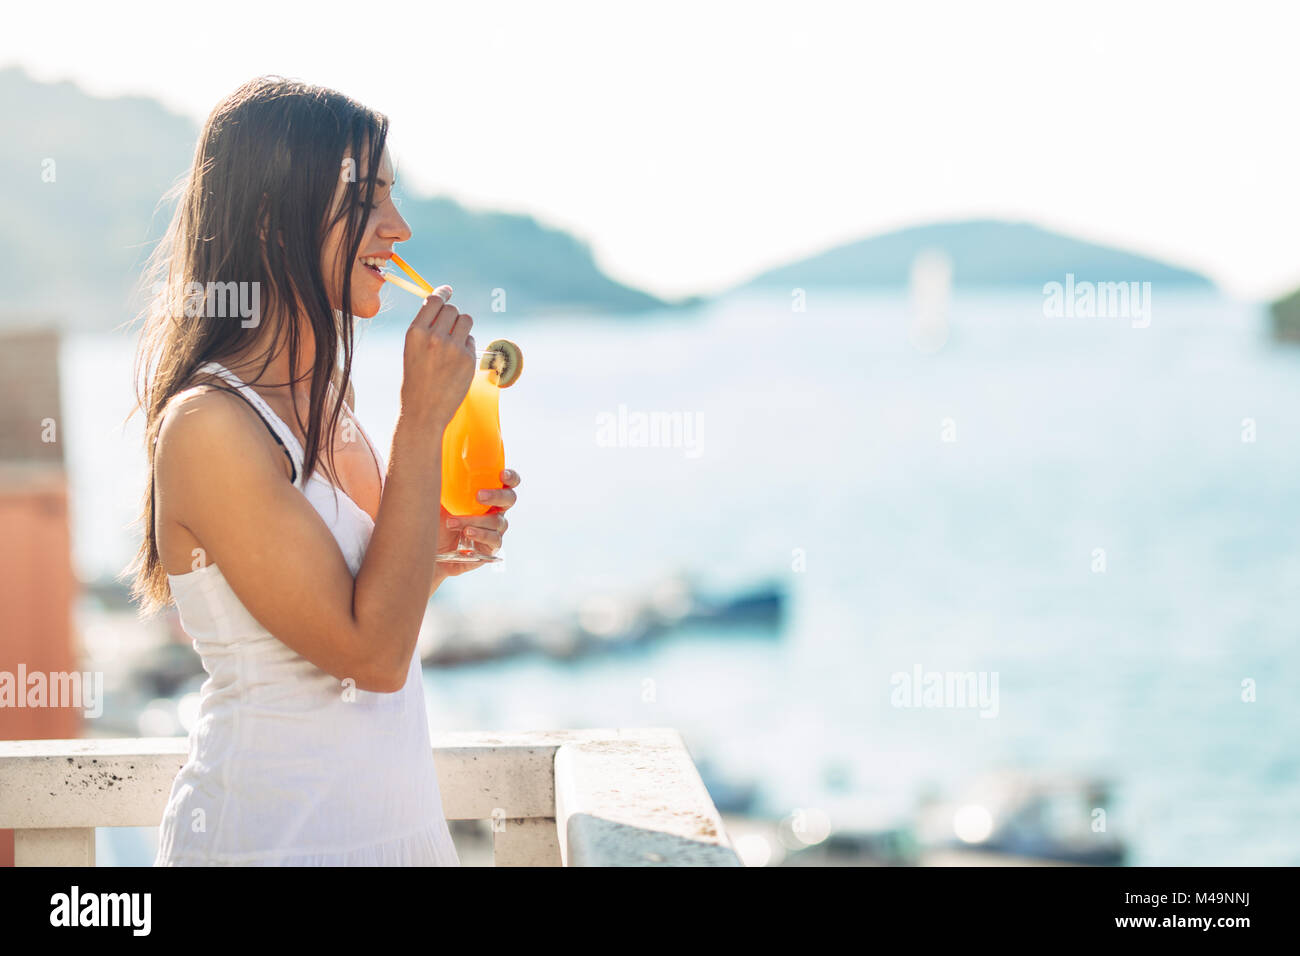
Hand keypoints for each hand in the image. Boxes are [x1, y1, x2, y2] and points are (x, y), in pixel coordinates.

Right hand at [400, 285, 475, 429]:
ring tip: (453, 344)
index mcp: (415, 332)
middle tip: (449, 328)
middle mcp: (434, 337)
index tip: (448, 291)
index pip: (433, 301)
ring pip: (466, 321)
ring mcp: (453, 348)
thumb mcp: (412, 350)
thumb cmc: (415, 381)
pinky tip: (456, 363)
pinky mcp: (468, 359)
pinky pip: (472, 341)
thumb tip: (442, 306)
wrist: (423, 412)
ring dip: (462, 327)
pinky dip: (467, 347)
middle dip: (452, 316)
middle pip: (452, 310)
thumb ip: (425, 328)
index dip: (442, 293)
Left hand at [433, 468, 520, 580]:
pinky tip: (467, 532)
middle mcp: (495, 510)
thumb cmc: (436, 519)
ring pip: (497, 521)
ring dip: (475, 519)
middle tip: (479, 495)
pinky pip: (494, 539)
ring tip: (452, 522)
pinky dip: (480, 534)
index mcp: (487, 494)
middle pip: (509, 499)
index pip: (508, 483)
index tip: (501, 474)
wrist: (431, 549)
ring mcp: (494, 529)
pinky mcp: (490, 546)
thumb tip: (435, 456)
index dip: (511, 477)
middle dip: (496, 495)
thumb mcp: (436, 497)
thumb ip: (441, 480)